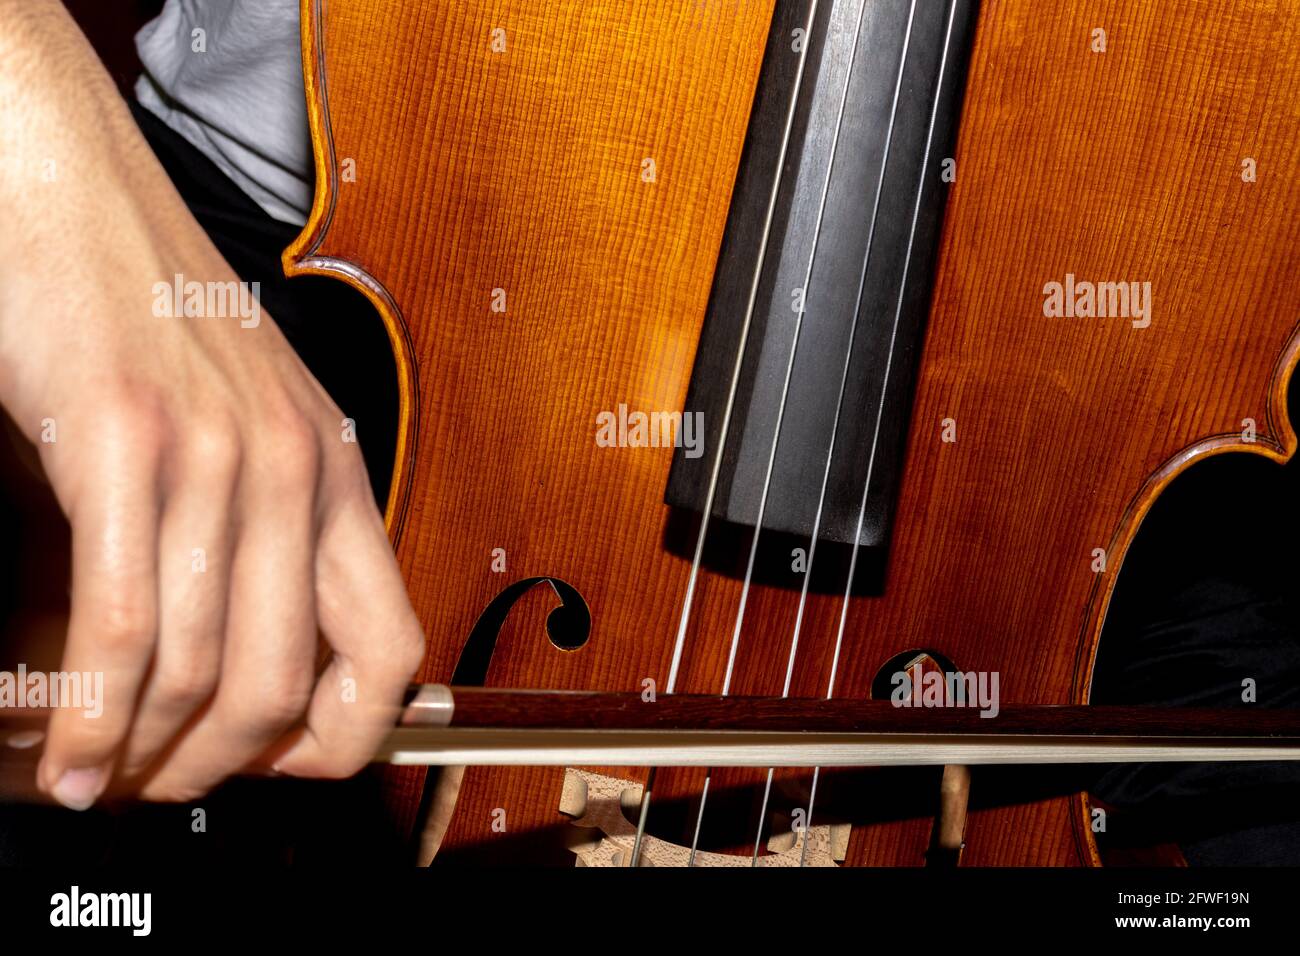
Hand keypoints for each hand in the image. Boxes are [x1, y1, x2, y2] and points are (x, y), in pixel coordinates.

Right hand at [0, 0, 425, 807]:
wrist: (78, 194)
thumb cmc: (160, 309)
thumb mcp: (256, 421)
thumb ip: (277, 526)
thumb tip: (265, 638)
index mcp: (335, 475)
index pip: (391, 651)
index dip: (348, 738)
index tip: (288, 769)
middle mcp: (294, 470)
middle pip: (288, 685)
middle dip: (219, 771)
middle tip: (161, 793)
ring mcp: (213, 456)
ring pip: (203, 670)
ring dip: (145, 757)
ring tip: (99, 786)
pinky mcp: (122, 440)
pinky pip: (125, 622)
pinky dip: (93, 713)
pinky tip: (67, 749)